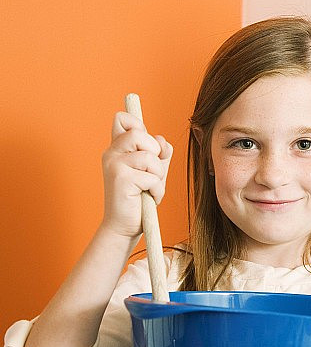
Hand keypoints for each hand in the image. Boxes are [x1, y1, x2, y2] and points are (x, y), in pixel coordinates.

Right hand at [101, 111, 172, 237]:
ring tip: (150, 188)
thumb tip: (162, 141)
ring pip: (149, 157)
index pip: (121, 118)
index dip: (137, 124)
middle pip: (138, 133)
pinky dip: (157, 189)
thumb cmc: (139, 199)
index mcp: (117, 149)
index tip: (146, 144)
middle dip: (154, 152)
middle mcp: (111, 154)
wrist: (124, 227)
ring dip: (158, 175)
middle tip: (151, 171)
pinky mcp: (121, 180)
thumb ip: (160, 153)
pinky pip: (151, 177)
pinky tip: (148, 197)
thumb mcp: (153, 171)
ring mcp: (114, 166)